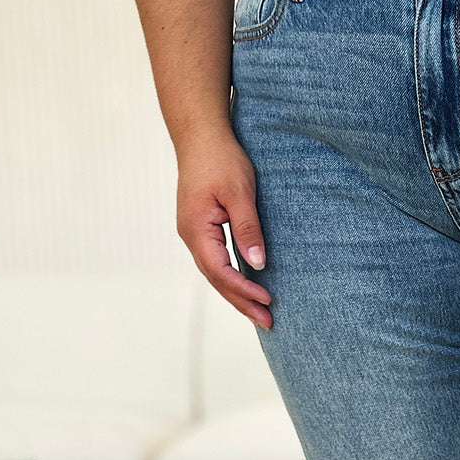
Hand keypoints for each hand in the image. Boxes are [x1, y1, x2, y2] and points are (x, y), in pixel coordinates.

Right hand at [175, 129, 272, 329]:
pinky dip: (231, 278)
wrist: (200, 135)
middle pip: (216, 280)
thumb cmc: (221, 159)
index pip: (220, 271)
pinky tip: (246, 287)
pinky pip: (215, 261)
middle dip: (242, 303)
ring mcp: (194, 233)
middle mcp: (191, 236)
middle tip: (268, 323)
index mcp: (197, 230)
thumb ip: (248, 229)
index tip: (268, 301)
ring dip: (237, 294)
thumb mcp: (240, 193)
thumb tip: (257, 265)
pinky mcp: (201, 227)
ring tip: (260, 313)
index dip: (244, 290)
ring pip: (215, 273)